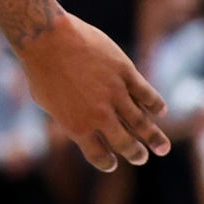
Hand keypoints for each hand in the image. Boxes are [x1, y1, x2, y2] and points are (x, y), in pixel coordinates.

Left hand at [16, 12, 170, 170]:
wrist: (47, 39)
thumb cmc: (40, 69)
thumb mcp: (47, 101)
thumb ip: (66, 116)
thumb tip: (80, 126)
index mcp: (77, 126)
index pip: (98, 154)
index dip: (107, 162)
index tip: (113, 164)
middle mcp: (99, 114)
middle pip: (125, 143)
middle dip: (136, 154)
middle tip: (142, 158)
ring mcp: (115, 93)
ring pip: (142, 122)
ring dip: (154, 137)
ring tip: (162, 148)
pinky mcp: (125, 73)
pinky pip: (147, 94)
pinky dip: (156, 104)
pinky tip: (160, 111)